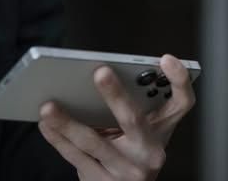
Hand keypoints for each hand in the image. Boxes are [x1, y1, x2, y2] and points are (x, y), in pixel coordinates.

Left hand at [37, 54, 195, 180]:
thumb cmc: (131, 153)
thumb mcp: (140, 131)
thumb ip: (130, 105)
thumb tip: (95, 77)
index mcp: (161, 131)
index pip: (181, 103)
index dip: (179, 81)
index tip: (167, 59)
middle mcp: (149, 151)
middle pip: (134, 119)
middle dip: (116, 95)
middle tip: (100, 72)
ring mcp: (127, 170)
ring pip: (95, 142)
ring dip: (68, 122)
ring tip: (48, 105)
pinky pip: (76, 157)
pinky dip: (58, 139)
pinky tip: (46, 125)